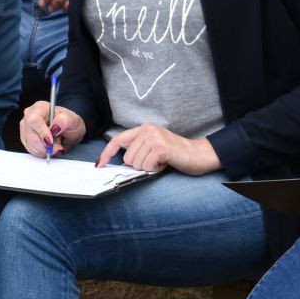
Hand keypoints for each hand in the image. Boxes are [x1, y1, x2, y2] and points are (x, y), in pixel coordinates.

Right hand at [18, 99, 86, 157]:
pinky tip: (49, 147)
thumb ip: (65, 120)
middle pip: (31, 135)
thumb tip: (56, 126)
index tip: (51, 141)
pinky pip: (30, 149)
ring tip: (55, 145)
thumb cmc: (69, 123)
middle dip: (45, 145)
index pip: (34, 119)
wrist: (69, 131)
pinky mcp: (26, 138)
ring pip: (30, 144)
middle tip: (57, 146)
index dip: (42, 132)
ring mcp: (26, 128)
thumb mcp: (73, 120)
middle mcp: (30, 115)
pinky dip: (41, 152)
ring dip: (45, 149)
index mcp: (40, 107)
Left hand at [98, 123, 219, 174]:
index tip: (100, 164)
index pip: (118, 140)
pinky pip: (147, 166)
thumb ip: (139, 150)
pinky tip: (165, 163)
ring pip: (136, 163)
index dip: (107, 153)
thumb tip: (121, 164)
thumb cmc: (176, 154)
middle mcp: (147, 130)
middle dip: (139, 165)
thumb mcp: (154, 148)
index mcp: (144, 129)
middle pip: (127, 157)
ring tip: (161, 161)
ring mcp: (154, 138)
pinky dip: (155, 169)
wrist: (199, 155)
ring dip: (148, 168)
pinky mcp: (160, 147)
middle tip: (155, 162)